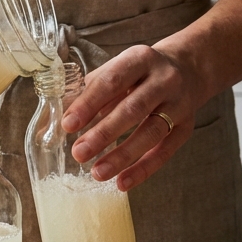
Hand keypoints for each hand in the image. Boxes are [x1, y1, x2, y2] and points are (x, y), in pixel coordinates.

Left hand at [62, 45, 205, 191]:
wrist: (188, 69)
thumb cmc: (139, 74)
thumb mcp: (116, 71)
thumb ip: (87, 93)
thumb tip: (52, 122)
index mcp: (140, 59)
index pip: (112, 81)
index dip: (89, 104)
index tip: (68, 125)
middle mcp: (163, 80)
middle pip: (133, 108)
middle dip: (104, 133)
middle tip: (79, 153)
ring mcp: (179, 104)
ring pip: (151, 132)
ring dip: (123, 155)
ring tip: (97, 172)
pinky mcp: (186, 127)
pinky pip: (165, 151)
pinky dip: (143, 169)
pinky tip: (123, 182)